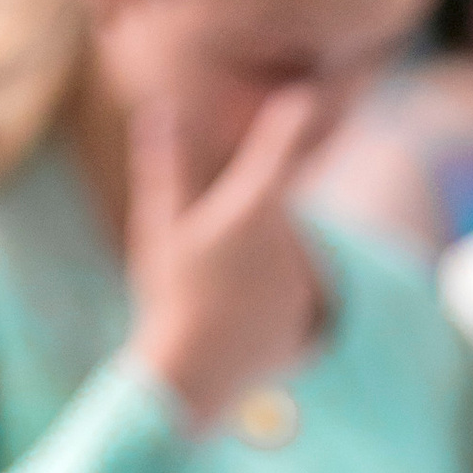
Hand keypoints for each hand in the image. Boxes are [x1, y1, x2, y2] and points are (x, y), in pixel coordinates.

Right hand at [128, 84, 324, 427]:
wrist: (197, 375)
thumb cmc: (171, 299)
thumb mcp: (160, 227)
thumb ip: (166, 168)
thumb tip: (158, 110)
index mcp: (254, 210)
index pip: (277, 152)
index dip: (288, 123)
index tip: (301, 98)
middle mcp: (291, 241)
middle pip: (271, 222)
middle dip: (244, 239)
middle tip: (210, 277)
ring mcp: (307, 281)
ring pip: (281, 263)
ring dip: (255, 276)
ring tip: (222, 304)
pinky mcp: (315, 319)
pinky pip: (292, 301)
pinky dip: (268, 310)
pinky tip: (243, 328)